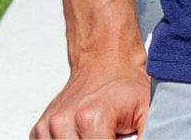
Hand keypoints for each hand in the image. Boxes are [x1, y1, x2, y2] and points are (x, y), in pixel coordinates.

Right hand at [31, 60, 150, 138]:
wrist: (105, 58)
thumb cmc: (124, 83)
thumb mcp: (147, 110)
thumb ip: (148, 135)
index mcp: (91, 119)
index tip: (121, 139)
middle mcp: (65, 122)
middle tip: (111, 133)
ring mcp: (50, 125)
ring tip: (99, 133)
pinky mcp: (41, 128)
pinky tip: (82, 135)